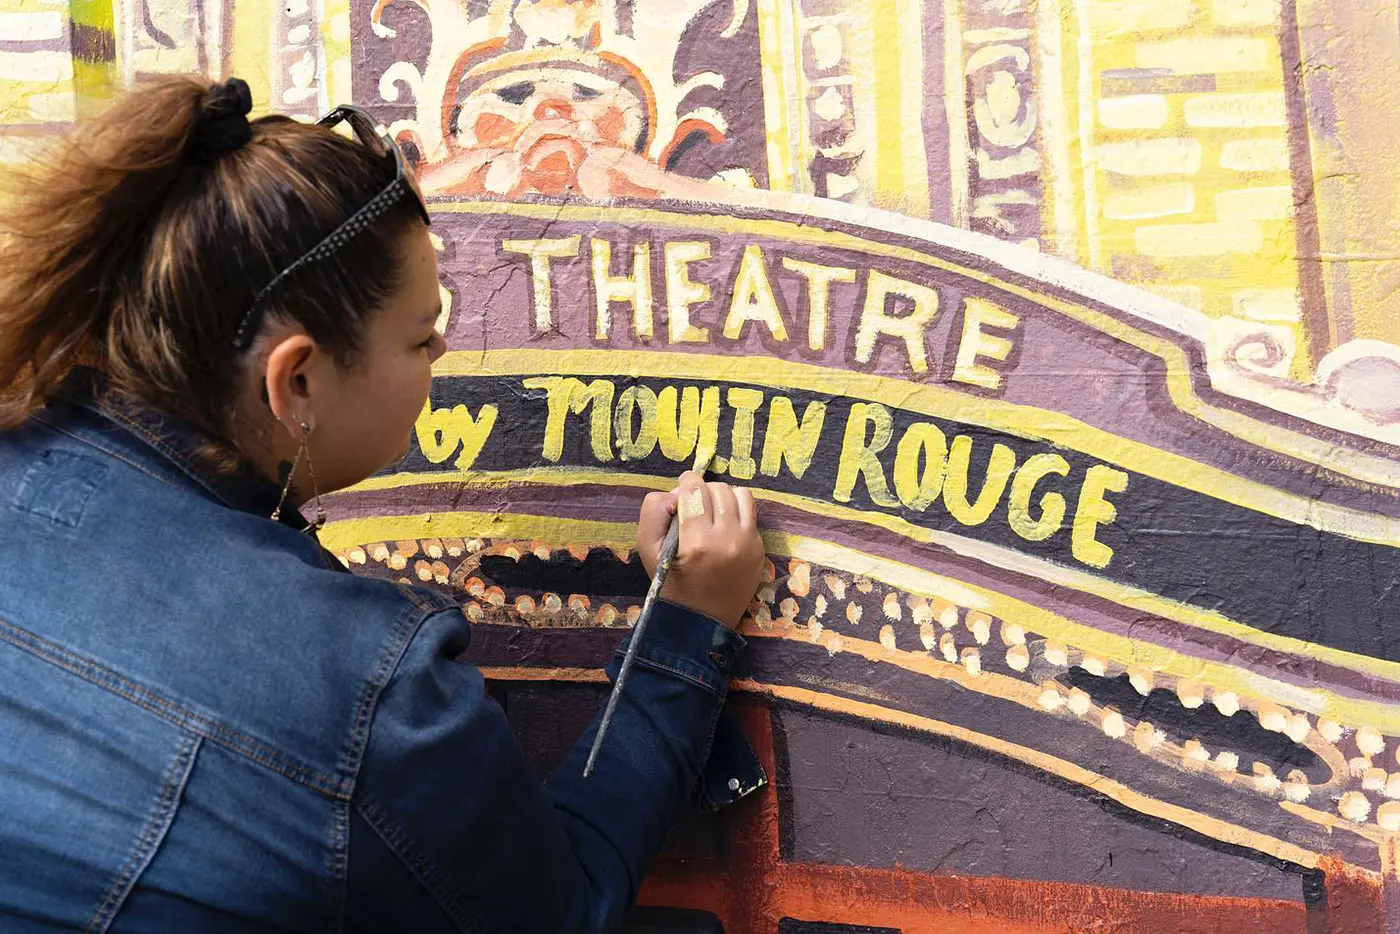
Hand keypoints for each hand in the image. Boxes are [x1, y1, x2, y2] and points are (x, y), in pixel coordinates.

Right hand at [636, 472, 763, 629]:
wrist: (700, 622)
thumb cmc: (669, 585)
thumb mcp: (647, 550)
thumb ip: (654, 511)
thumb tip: (677, 492)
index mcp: (697, 543)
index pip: (694, 490)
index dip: (685, 483)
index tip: (681, 491)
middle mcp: (727, 540)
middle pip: (717, 489)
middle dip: (702, 491)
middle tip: (693, 505)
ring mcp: (748, 545)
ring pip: (739, 495)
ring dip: (723, 496)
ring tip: (711, 510)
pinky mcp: (759, 549)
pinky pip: (751, 512)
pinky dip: (737, 511)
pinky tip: (724, 525)